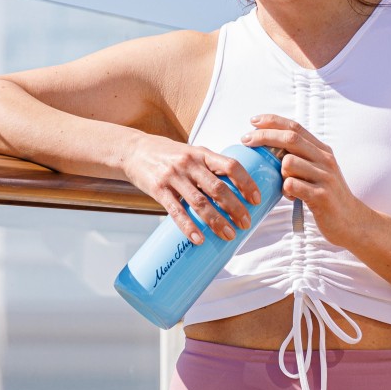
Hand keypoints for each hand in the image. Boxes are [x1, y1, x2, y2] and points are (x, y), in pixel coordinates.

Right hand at [120, 133, 262, 244]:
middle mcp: (189, 163)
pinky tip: (199, 239)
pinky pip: (176, 211)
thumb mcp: (191, 153)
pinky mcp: (159, 189)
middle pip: (218, 188)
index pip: (230, 166)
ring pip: (200, 202)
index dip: (246, 183)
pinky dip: (189, 226)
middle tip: (246, 223)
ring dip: (216, 221)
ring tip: (228, 235)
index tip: (256, 199)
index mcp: (202, 153)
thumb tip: (235, 190)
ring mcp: (173, 177)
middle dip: (235, 208)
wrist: (133, 150)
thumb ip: (209, 168)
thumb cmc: (167, 154)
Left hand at [244, 114, 370, 245]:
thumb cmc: (328, 195)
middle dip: (264, 136)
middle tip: (245, 141)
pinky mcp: (321, 196)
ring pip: (288, 162)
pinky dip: (285, 190)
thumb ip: (301, 157)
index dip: (272, 121)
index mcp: (323, 151)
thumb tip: (271, 147)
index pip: (295, 127)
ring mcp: (324, 177)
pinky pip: (292, 185)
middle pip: (289, 138)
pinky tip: (291, 196)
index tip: (253, 121)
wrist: (352, 221)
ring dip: (279, 172)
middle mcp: (325, 160)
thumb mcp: (319, 170)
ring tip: (285, 184)